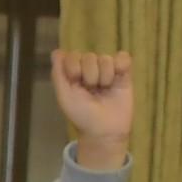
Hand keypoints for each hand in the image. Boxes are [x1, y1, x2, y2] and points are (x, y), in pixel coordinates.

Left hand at [52, 49, 133, 169]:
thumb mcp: (64, 97)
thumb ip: (58, 74)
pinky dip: (121, 66)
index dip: (74, 69)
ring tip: (105, 90)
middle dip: (90, 76)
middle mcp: (89, 68)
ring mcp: (106, 69)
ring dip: (105, 77)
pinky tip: (118, 79)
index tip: (76, 83)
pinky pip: (123, 57)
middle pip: (90, 56)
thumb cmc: (82, 115)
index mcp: (73, 72)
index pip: (72, 56)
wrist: (105, 130)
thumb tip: (57, 52)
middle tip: (92, 91)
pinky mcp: (124, 73)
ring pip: (106, 58)